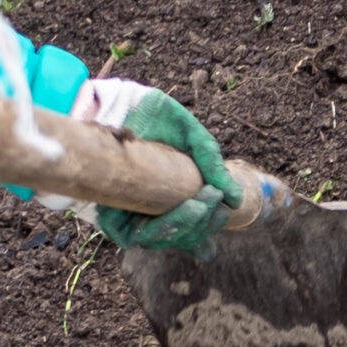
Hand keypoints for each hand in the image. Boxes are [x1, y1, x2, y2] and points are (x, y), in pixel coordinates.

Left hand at [71, 78, 241, 253]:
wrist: (123, 105)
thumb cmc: (158, 120)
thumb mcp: (194, 139)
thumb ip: (213, 166)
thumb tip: (235, 202)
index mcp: (172, 201)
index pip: (191, 236)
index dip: (205, 238)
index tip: (221, 214)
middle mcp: (152, 213)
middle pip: (181, 239)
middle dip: (202, 224)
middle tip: (212, 198)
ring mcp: (132, 215)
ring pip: (159, 241)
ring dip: (184, 228)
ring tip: (198, 206)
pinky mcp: (111, 214)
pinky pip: (132, 236)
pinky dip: (158, 230)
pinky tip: (173, 212)